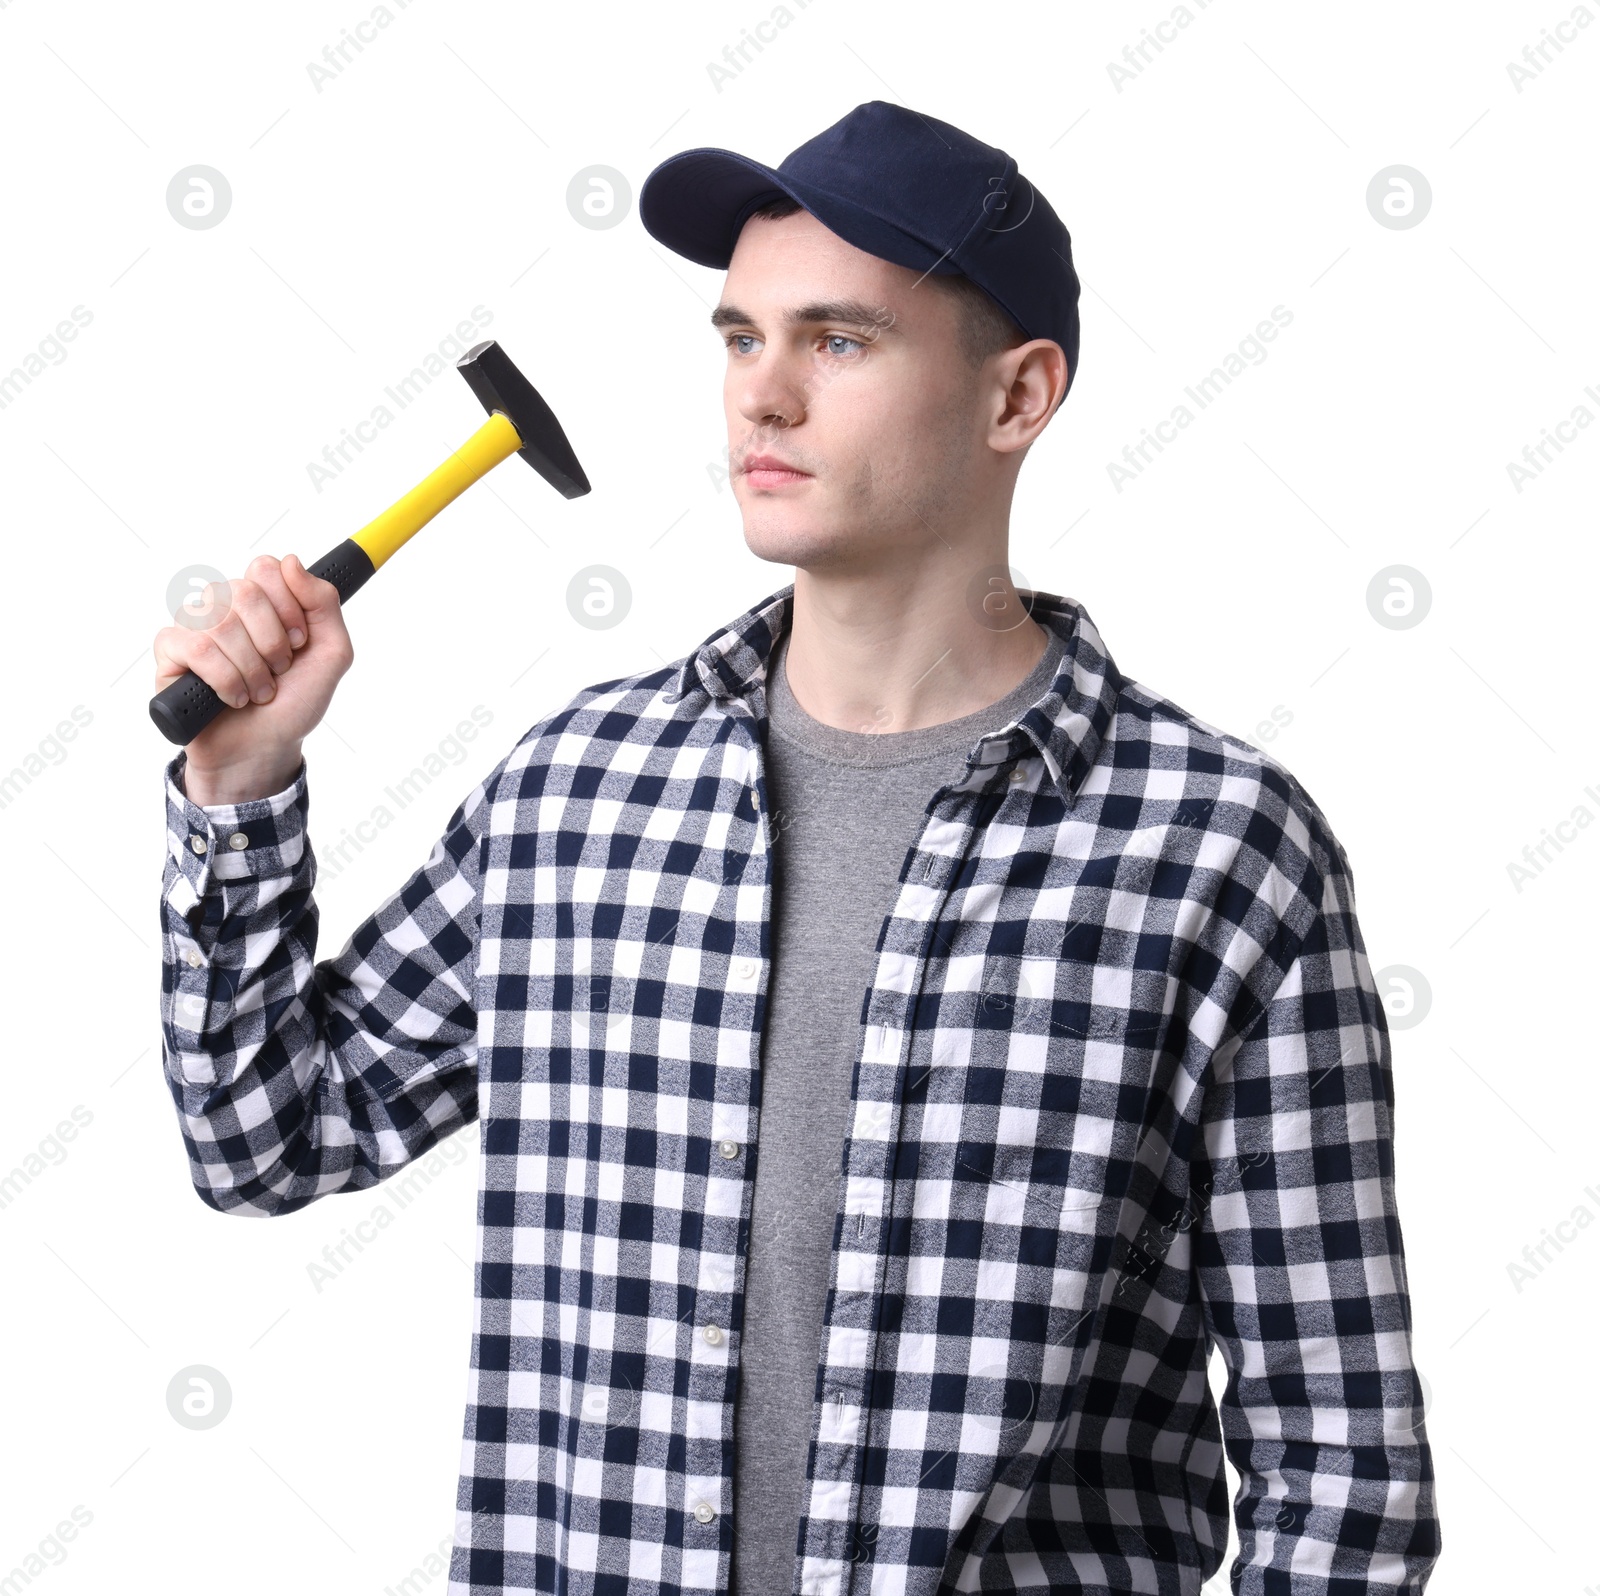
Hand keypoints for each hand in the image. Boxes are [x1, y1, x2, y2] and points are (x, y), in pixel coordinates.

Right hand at [153, 553, 353, 778]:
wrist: (266, 748)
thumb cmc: (294, 703)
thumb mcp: (332, 655)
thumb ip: (324, 604)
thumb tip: (292, 561)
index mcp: (260, 601)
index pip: (265, 569)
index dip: (288, 606)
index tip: (299, 641)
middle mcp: (224, 606)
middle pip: (243, 592)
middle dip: (271, 643)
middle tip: (278, 671)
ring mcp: (194, 627)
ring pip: (219, 623)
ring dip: (251, 668)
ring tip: (258, 691)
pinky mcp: (169, 653)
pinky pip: (193, 647)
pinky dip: (224, 679)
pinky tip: (233, 697)